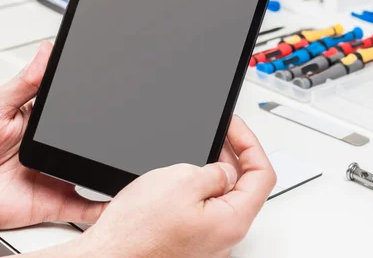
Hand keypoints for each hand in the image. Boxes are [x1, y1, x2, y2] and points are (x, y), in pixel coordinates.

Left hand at [0, 41, 107, 236]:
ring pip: (92, 169)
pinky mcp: (53, 201)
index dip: (93, 96)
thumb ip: (24, 82)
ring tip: (126, 158)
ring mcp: (56, 173)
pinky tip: (119, 199)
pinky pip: (85, 207)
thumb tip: (47, 50)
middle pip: (89, 137)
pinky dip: (103, 205)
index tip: (111, 85)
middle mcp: (52, 146)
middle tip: (118, 125)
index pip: (75, 104)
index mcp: (41, 119)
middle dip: (105, 132)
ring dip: (108, 164)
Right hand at [71, 116, 275, 257]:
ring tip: (197, 152)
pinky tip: (182, 176)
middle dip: (233, 154)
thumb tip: (225, 169)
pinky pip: (204, 208)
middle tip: (220, 133)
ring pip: (223, 196)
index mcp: (231, 220)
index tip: (234, 126)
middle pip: (244, 186)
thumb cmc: (139, 231)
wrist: (110, 254)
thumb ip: (214, 171)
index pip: (261, 175)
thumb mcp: (181, 180)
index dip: (249, 143)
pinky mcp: (189, 238)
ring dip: (215, 169)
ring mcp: (207, 238)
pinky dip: (199, 187)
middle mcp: (224, 235)